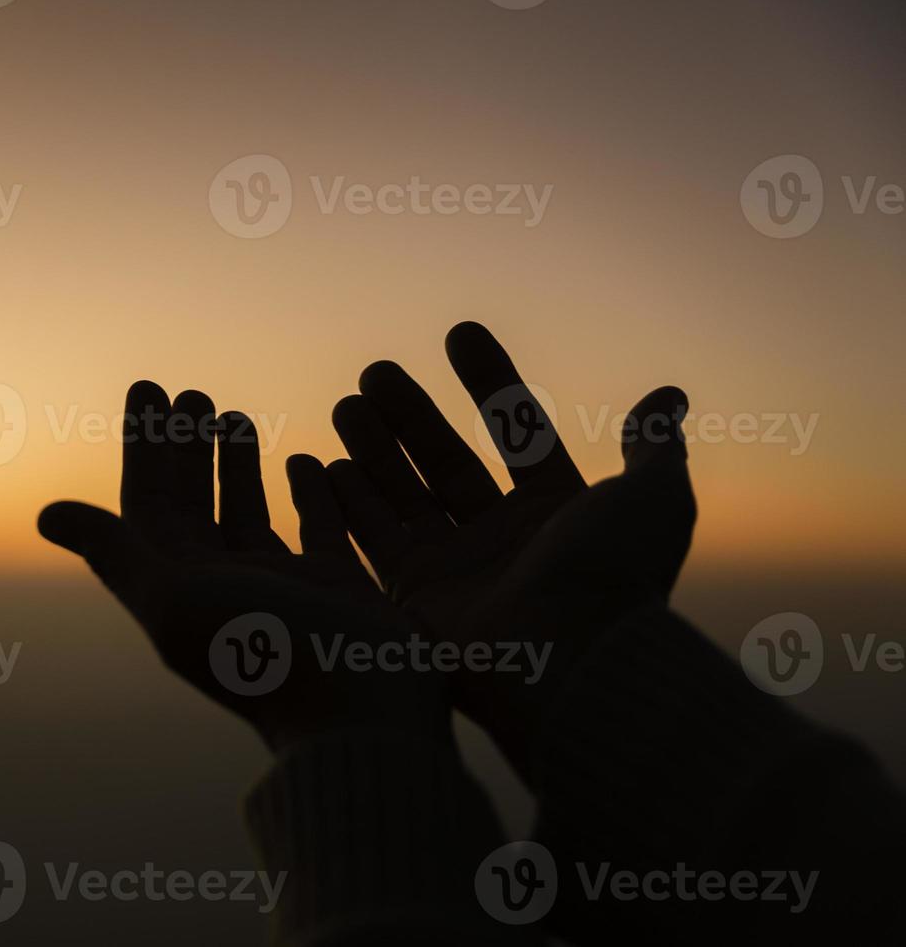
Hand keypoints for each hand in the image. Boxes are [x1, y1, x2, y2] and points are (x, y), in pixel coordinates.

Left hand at [38, 380, 445, 750]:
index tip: (147, 388)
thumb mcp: (176, 600)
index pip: (147, 502)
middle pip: (192, 502)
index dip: (143, 446)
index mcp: (177, 586)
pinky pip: (316, 530)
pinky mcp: (335, 589)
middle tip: (189, 391)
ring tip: (231, 413)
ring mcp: (280, 588)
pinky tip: (306, 459)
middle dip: (185, 446)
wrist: (357, 714)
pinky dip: (308, 495)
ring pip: (246, 513)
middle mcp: (222, 586)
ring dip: (235, 466)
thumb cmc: (262, 658)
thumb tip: (46, 514)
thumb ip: (115, 553)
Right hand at [325, 322, 694, 759]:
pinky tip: (323, 465)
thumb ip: (652, 443)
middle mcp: (504, 540)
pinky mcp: (415, 601)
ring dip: (374, 450)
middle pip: (448, 461)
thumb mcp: (653, 498)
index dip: (491, 380)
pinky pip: (373, 543)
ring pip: (404, 496)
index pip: (517, 431)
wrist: (569, 661)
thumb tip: (670, 395)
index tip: (458, 332)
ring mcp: (457, 571)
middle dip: (412, 415)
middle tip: (375, 372)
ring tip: (346, 404)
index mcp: (557, 512)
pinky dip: (348, 506)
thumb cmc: (614, 576)